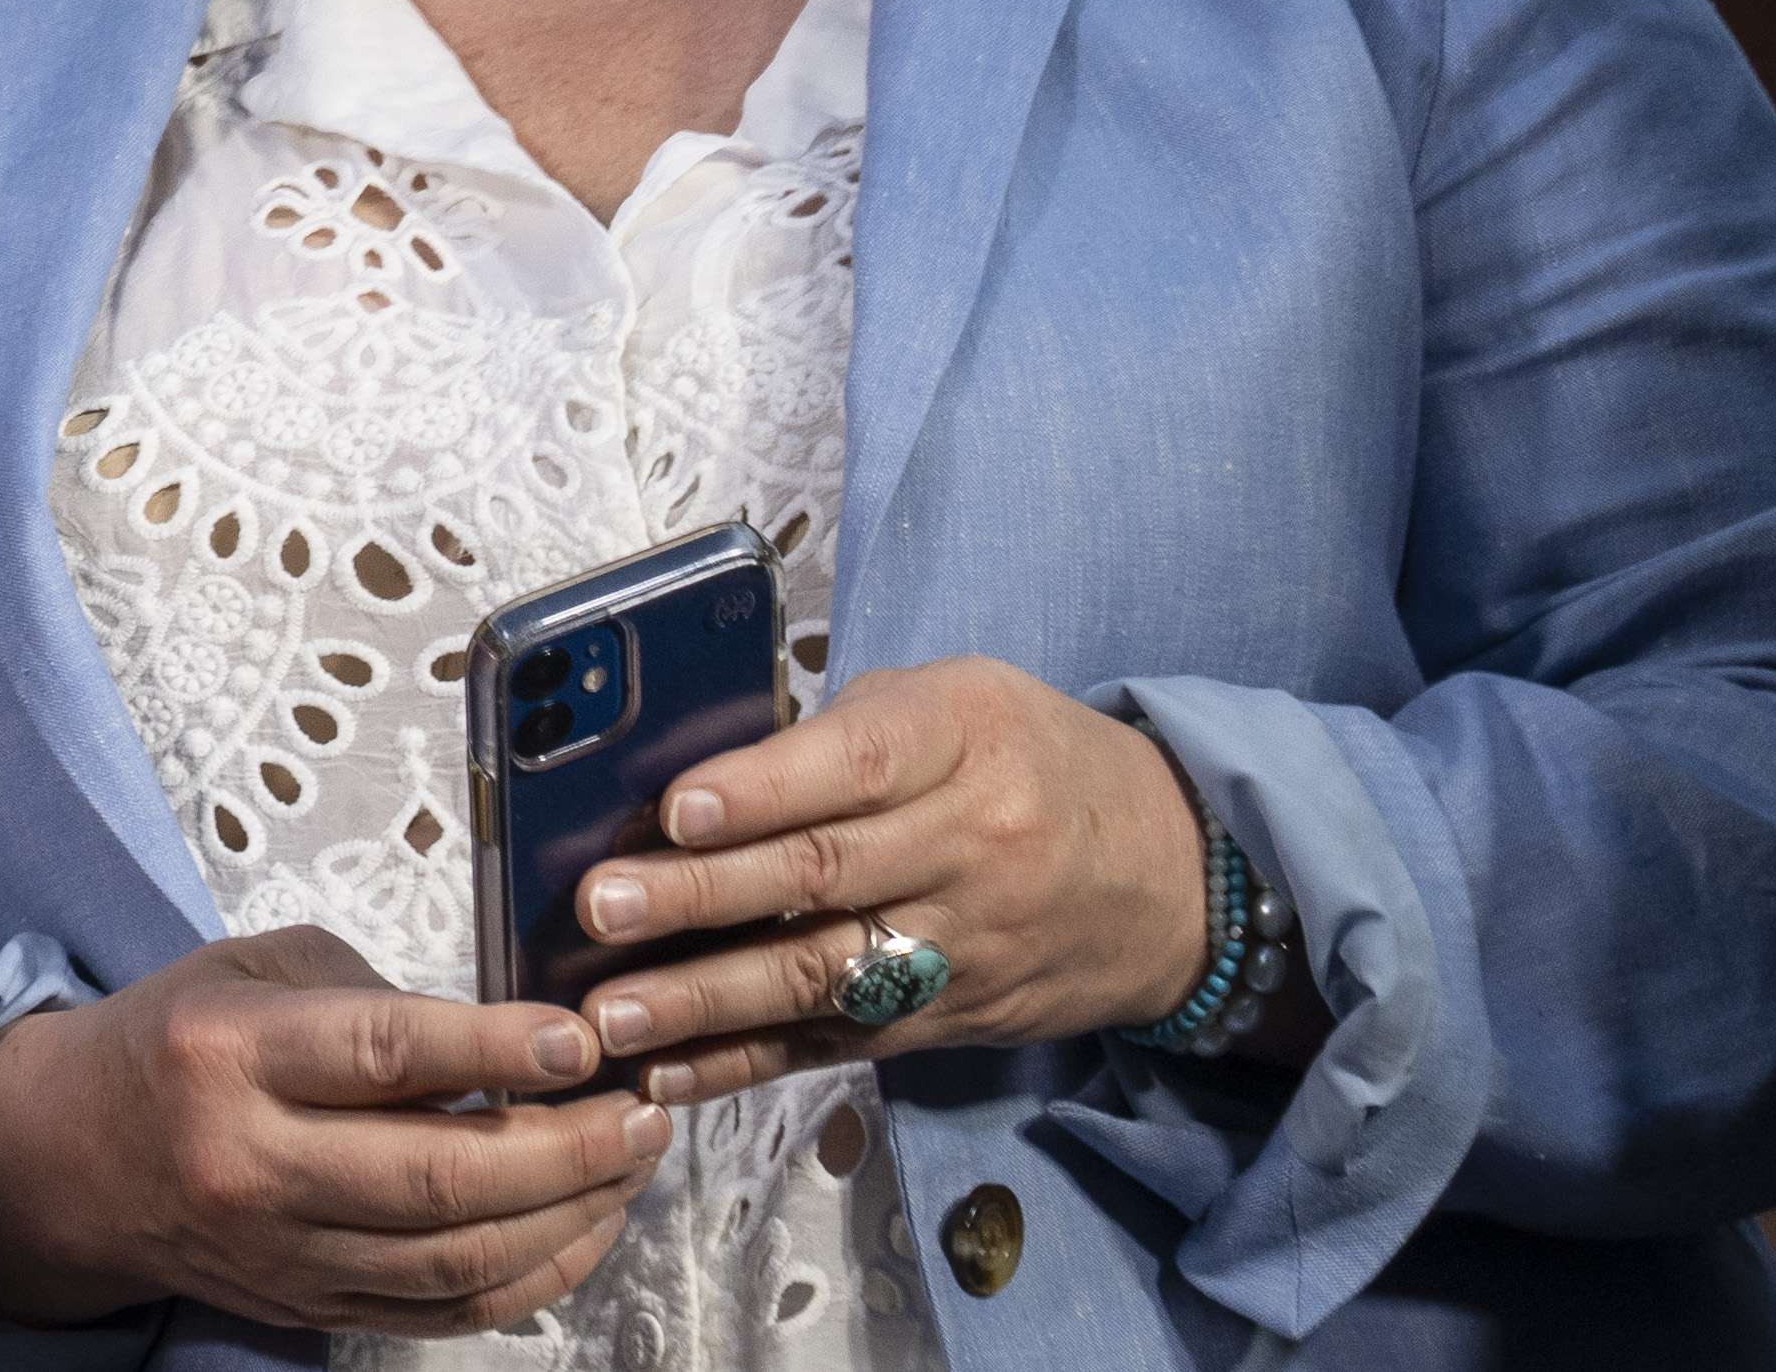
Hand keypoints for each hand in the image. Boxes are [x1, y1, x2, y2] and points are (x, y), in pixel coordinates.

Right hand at [0, 926, 665, 1337]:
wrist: (70, 1158)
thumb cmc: (173, 1040)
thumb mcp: (245, 969)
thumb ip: (366, 992)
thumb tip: (501, 1034)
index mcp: (231, 1054)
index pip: (383, 1056)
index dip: (496, 1050)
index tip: (583, 1039)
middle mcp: (256, 1162)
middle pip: (441, 1176)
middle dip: (568, 1149)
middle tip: (643, 1111)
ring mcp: (285, 1252)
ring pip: (460, 1257)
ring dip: (571, 1216)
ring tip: (633, 1163)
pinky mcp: (311, 1308)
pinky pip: (449, 1311)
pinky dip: (535, 1278)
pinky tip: (584, 1229)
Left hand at [573, 656, 1218, 1104]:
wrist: (1174, 877)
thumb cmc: (1030, 761)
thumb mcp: (959, 702)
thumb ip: (845, 728)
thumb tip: (702, 767)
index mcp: (961, 742)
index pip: (855, 766)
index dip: (762, 790)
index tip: (677, 809)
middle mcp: (966, 848)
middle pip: (822, 874)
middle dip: (701, 894)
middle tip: (601, 906)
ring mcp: (959, 947)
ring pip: (820, 974)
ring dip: (705, 998)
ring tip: (610, 1012)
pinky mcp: (948, 1020)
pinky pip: (836, 1044)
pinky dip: (745, 1062)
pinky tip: (666, 1072)